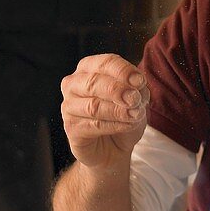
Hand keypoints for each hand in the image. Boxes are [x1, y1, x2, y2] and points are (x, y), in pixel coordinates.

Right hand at [61, 53, 149, 169]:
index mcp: (89, 68)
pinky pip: (94, 125)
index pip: (105, 63)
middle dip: (118, 90)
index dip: (123, 71)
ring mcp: (69, 106)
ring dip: (118, 111)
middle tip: (135, 99)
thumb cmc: (122, 116)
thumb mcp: (136, 99)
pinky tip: (128, 125)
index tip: (140, 81)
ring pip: (94, 106)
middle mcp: (74, 84)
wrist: (113, 147)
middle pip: (94, 82)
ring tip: (136, 115)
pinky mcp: (71, 127)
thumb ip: (137, 90)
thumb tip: (137, 87)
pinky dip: (115, 125)